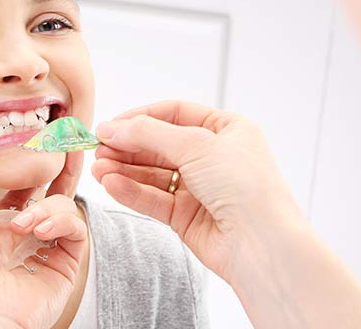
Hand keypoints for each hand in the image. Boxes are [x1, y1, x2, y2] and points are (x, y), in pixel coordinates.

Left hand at [0, 161, 86, 328]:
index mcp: (4, 225)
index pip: (28, 189)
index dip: (37, 168)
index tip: (46, 142)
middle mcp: (29, 235)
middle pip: (55, 194)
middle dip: (64, 171)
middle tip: (70, 146)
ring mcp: (49, 249)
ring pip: (65, 209)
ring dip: (48, 208)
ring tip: (26, 224)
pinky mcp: (66, 264)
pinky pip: (76, 231)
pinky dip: (63, 222)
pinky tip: (41, 229)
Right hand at [92, 100, 360, 327]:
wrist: (263, 247)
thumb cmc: (245, 187)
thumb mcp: (196, 145)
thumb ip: (149, 134)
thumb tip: (111, 128)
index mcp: (226, 130)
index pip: (174, 114)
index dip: (140, 117)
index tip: (110, 125)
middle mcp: (212, 157)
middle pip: (159, 145)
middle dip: (128, 146)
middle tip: (97, 148)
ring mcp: (199, 187)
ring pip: (152, 173)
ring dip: (124, 169)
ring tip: (98, 169)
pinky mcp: (187, 216)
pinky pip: (153, 198)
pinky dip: (131, 191)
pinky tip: (110, 184)